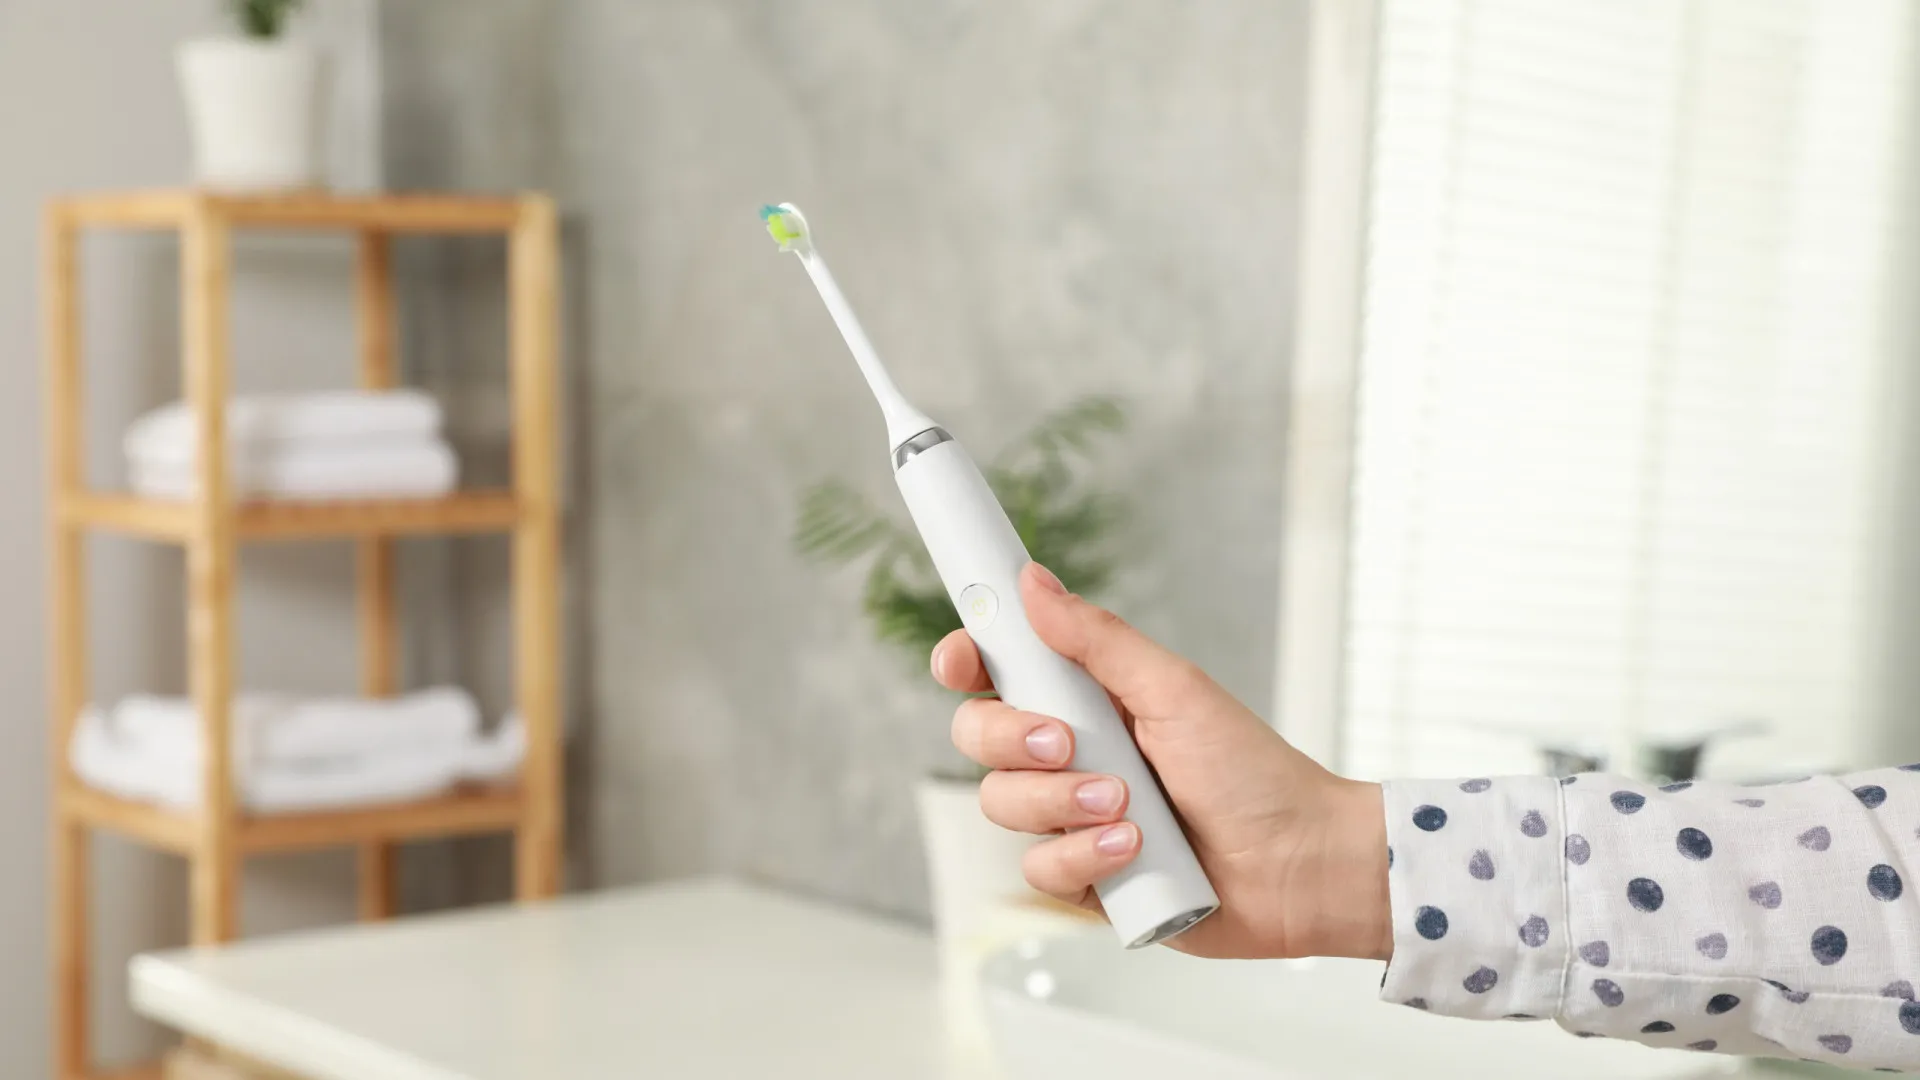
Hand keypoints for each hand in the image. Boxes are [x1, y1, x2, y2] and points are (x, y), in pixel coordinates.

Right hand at [933, 562, 1390, 960]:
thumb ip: (1097, 639)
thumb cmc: (1254, 772)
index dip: (965, 663)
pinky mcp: (1084, 877)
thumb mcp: (1174, 690)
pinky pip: (1038, 869)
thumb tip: (1032, 581)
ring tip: (1127, 808)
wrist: (1300, 865)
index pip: (997, 673)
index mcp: (1088, 699)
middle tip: (1070, 744)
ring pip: (1002, 804)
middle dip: (1012, 740)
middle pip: (979, 737)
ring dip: (1059, 804)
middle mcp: (1071, 755)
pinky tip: (1133, 851)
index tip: (961, 662)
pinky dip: (1082, 858)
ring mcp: (1072, 818)